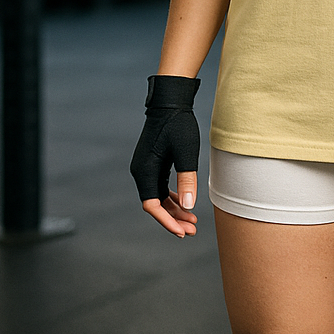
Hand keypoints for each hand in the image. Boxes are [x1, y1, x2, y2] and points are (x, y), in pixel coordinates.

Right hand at [130, 75, 200, 237]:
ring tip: (192, 221)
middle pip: (155, 204)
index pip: (152, 206)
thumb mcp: (186, 153)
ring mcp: (146, 166)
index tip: (182, 232)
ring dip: (174, 209)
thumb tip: (188, 207)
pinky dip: (171, 196)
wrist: (170, 101)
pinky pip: (160, 186)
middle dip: (173, 218)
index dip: (167, 221)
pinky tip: (184, 203)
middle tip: (192, 230)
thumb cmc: (178, 124)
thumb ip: (186, 180)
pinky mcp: (152, 162)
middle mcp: (141, 171)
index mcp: (145, 171)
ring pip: (158, 196)